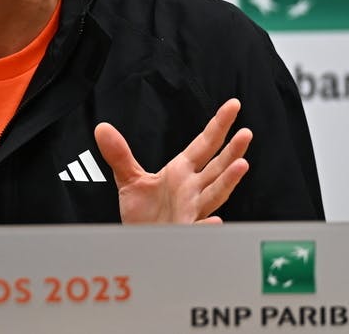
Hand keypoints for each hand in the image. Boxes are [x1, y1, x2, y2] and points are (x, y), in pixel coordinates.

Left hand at [93, 98, 251, 223]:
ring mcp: (190, 211)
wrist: (139, 244)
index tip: (233, 105)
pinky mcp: (183, 232)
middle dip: (232, 151)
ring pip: (214, 194)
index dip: (218, 125)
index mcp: (182, 173)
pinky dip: (206, 225)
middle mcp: (192, 190)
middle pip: (217, 167)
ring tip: (241, 165)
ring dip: (228, 181)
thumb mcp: (129, 180)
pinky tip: (215, 220)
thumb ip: (119, 155)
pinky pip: (196, 229)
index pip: (204, 145)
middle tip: (246, 133)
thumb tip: (102, 128)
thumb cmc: (143, 215)